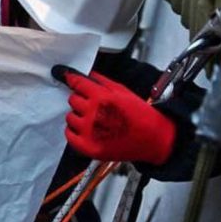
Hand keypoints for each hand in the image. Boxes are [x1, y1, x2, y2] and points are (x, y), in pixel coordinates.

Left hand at [52, 65, 175, 164]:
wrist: (152, 138)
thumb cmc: (140, 115)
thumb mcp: (123, 91)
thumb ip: (102, 81)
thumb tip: (87, 74)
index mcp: (102, 97)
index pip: (77, 84)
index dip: (72, 80)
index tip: (68, 77)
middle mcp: (93, 113)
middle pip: (72, 100)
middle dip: (81, 100)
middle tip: (94, 105)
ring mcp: (89, 132)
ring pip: (70, 117)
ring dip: (78, 116)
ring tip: (94, 120)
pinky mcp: (88, 147)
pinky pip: (69, 135)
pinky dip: (74, 132)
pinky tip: (86, 130)